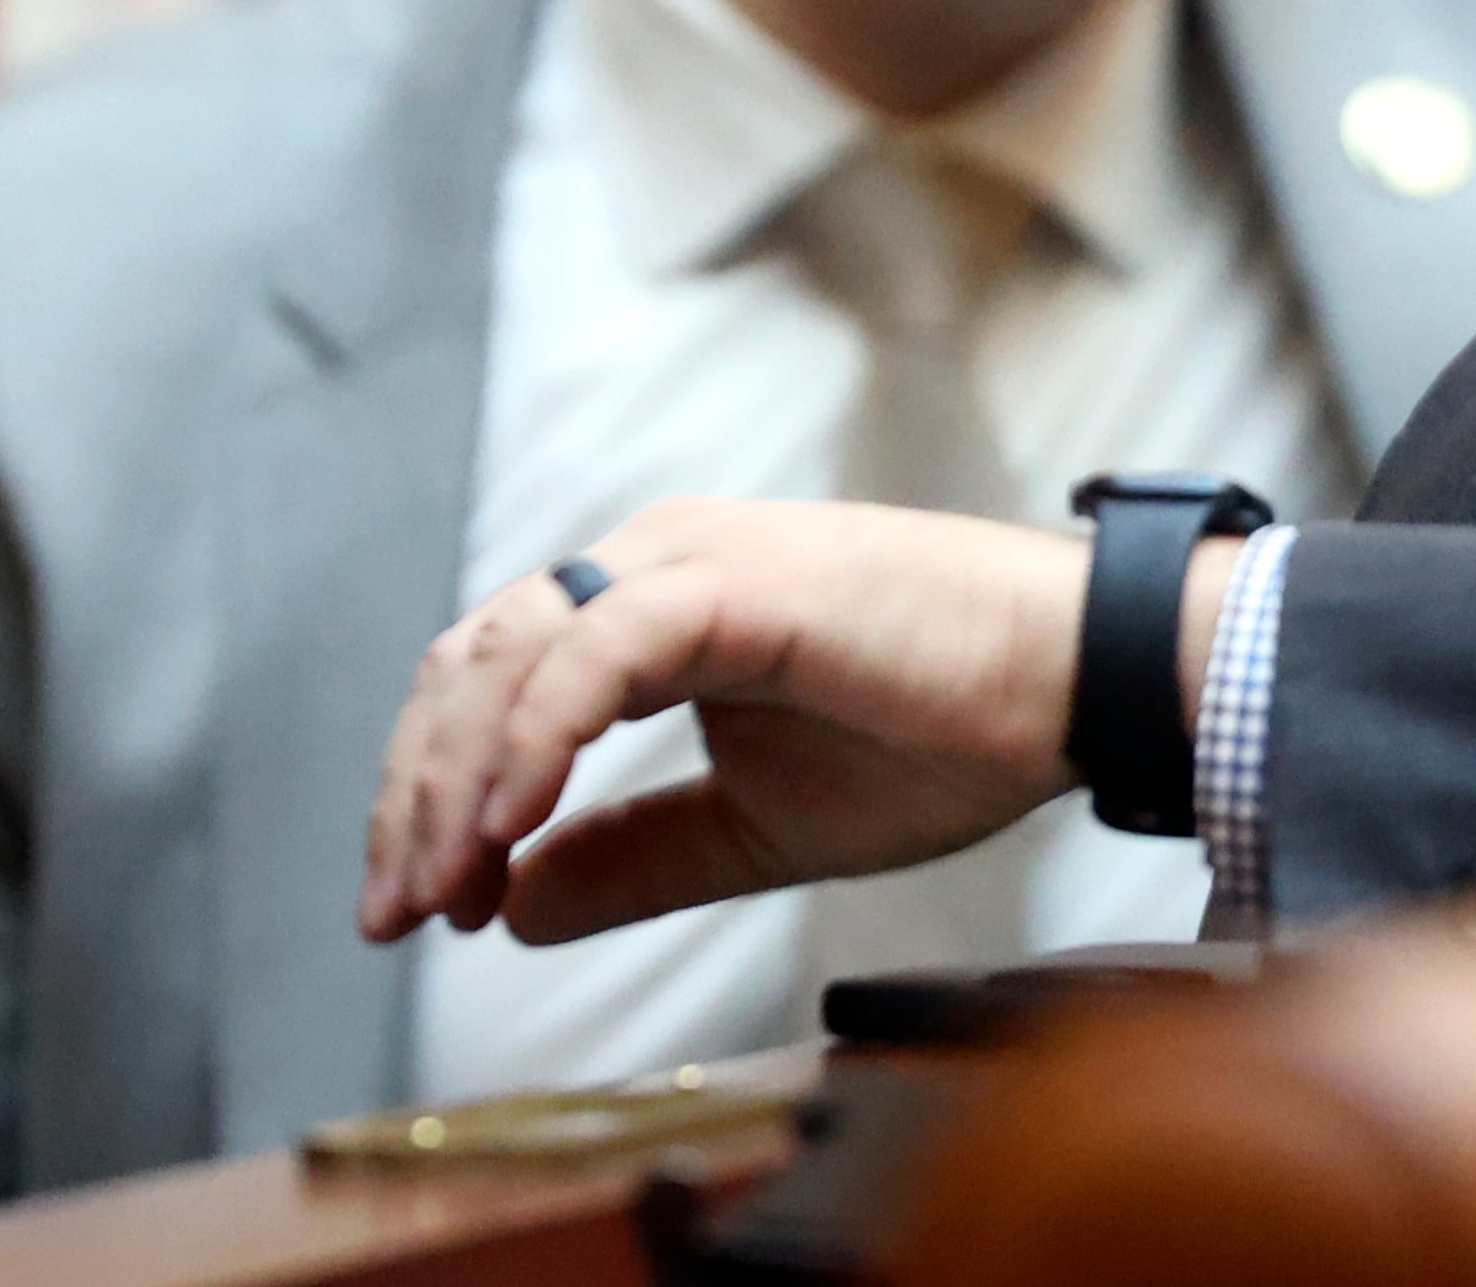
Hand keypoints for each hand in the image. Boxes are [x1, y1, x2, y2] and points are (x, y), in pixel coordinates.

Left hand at [358, 499, 1091, 948]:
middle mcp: (656, 560)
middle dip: (415, 795)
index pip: (492, 683)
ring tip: (437, 889)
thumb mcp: (760, 827)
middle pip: (473, 662)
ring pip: (512, 650)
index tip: (426, 907)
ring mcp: (693, 560)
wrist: (1080, 679)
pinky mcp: (738, 582)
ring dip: (454, 779)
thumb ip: (637, 856)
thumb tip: (515, 906)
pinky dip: (534, 740)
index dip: (437, 795)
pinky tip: (509, 830)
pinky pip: (596, 654)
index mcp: (657, 605)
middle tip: (395, 915)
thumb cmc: (952, 733)